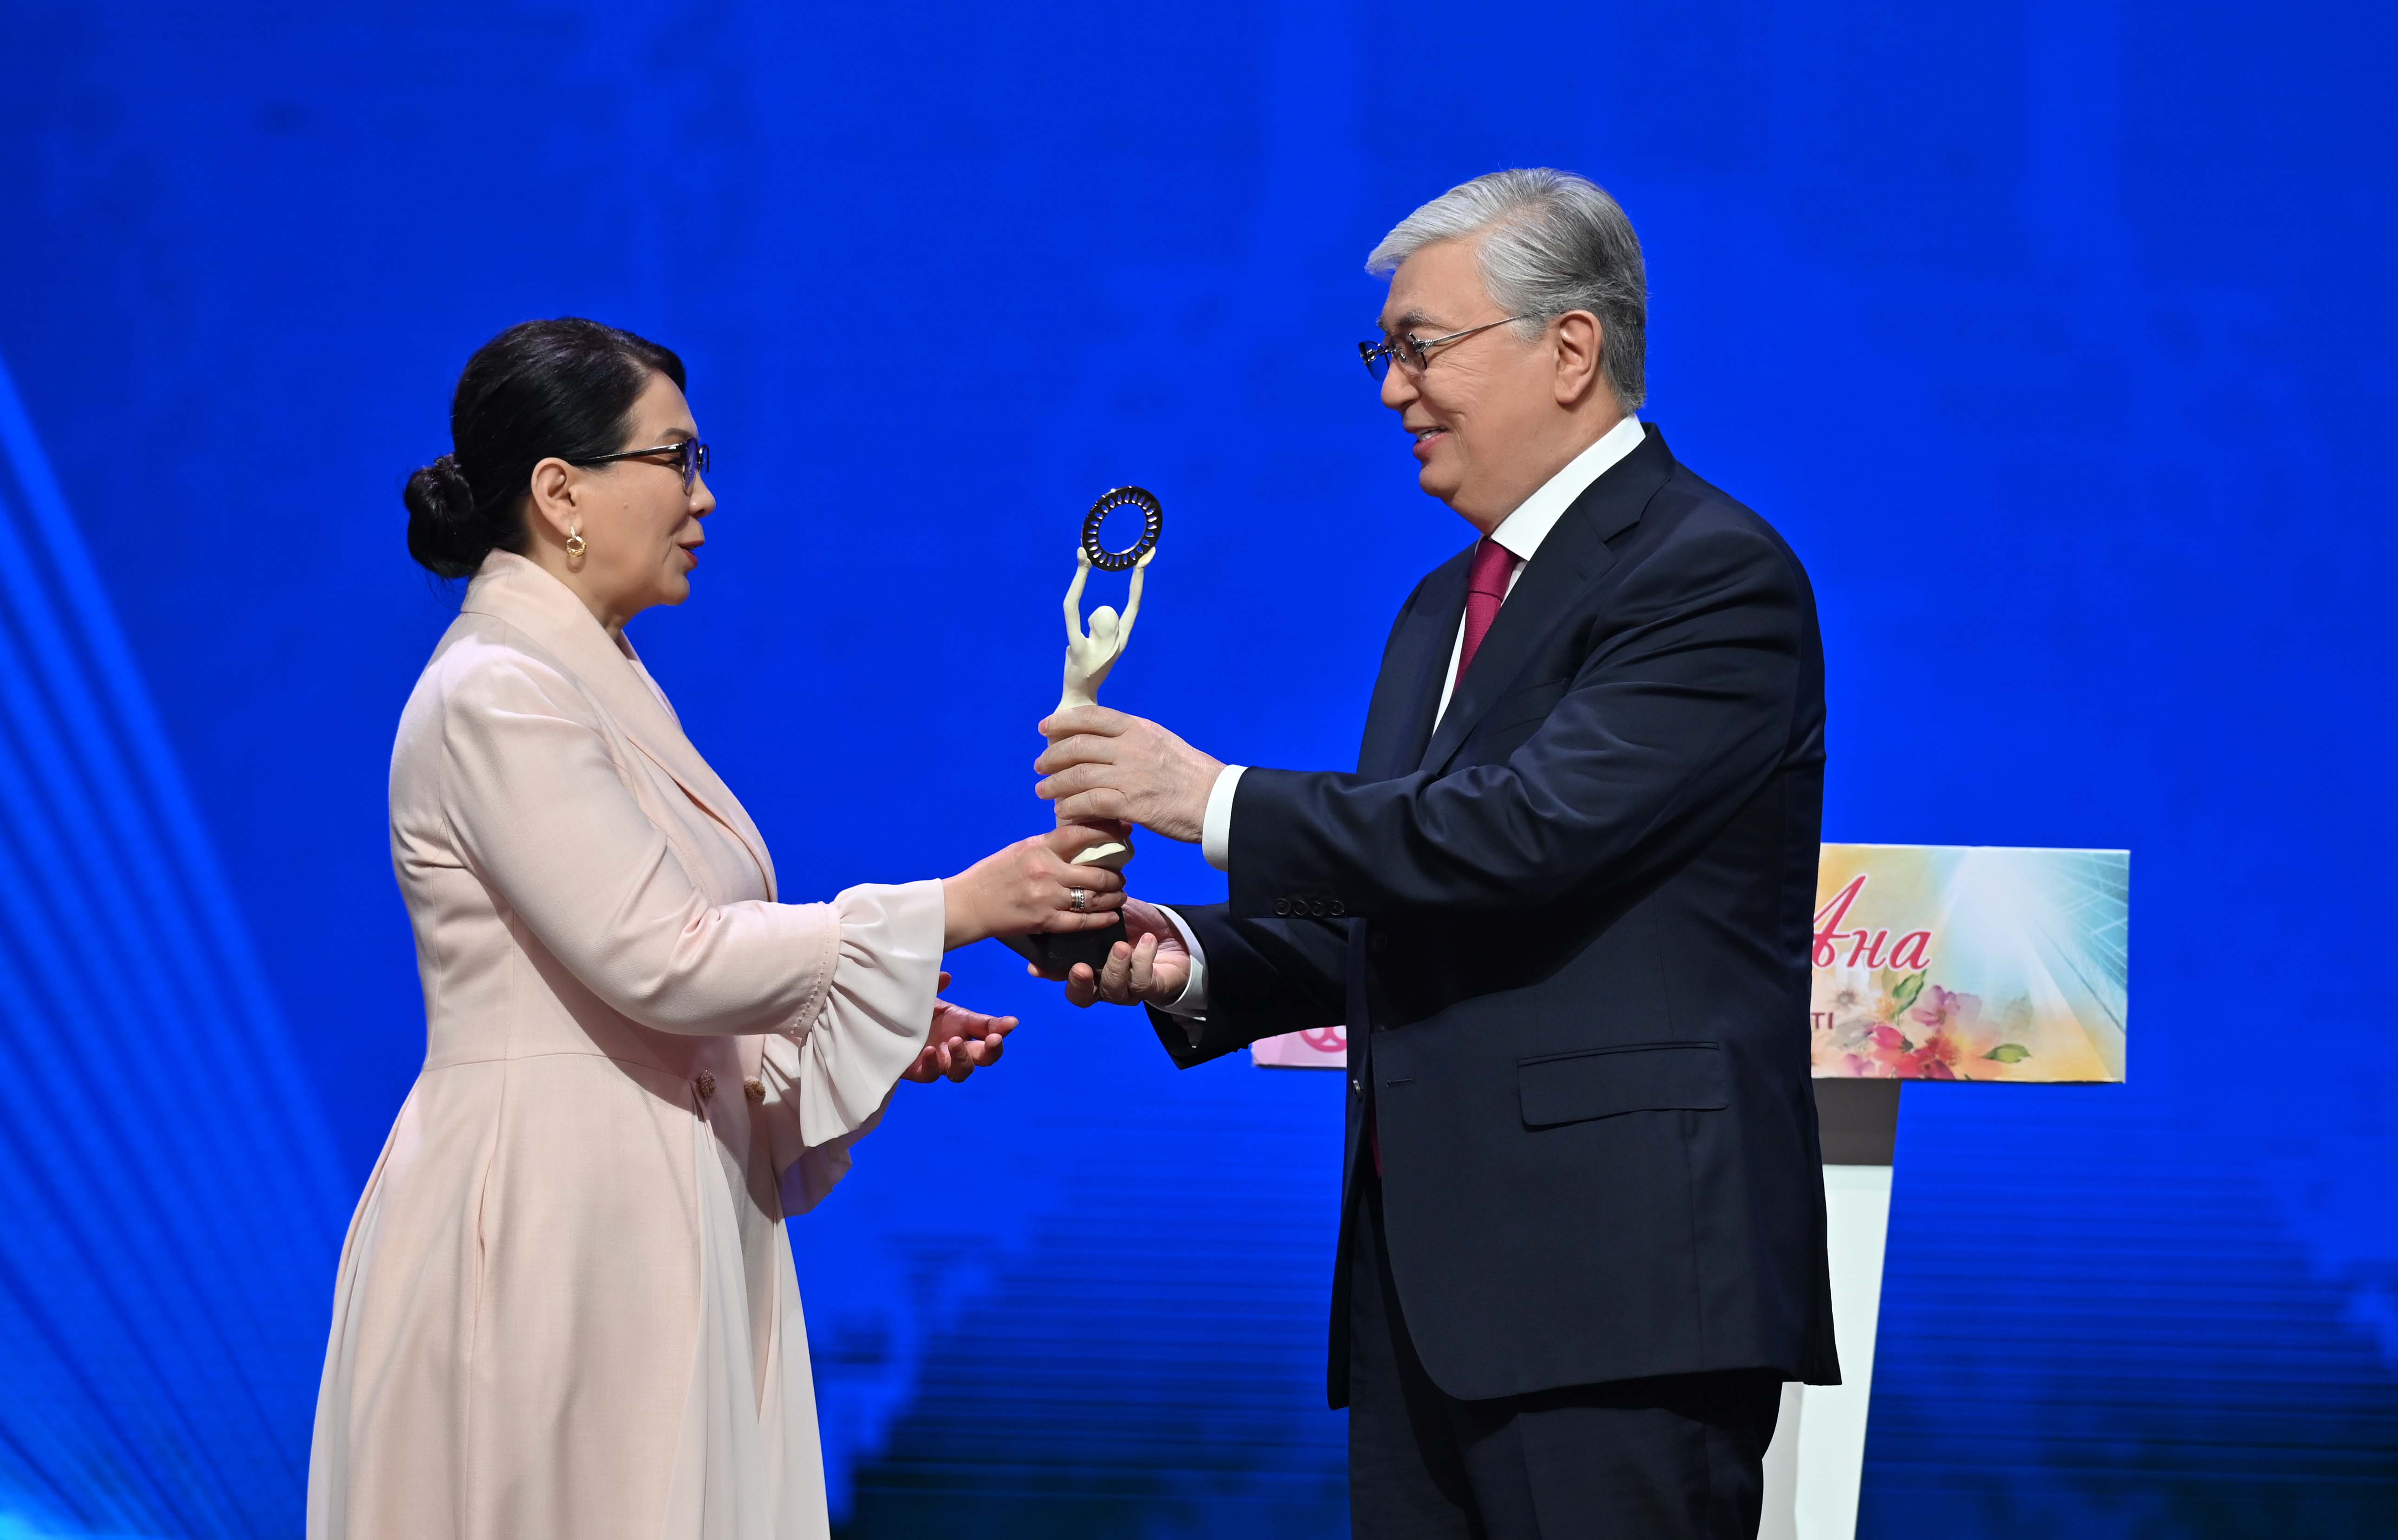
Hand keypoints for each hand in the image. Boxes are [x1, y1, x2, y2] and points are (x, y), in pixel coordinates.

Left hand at [902, 972, 1015, 1082]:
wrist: (886, 1024)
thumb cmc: (912, 1013)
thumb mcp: (928, 1000)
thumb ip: (937, 988)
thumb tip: (947, 977)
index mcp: (964, 1028)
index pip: (990, 1030)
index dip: (1002, 1028)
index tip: (1011, 1023)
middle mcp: (956, 1048)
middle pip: (984, 1057)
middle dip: (992, 1050)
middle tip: (992, 1039)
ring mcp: (940, 1062)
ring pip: (961, 1071)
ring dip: (963, 1058)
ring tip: (955, 1042)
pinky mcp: (919, 1071)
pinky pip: (930, 1075)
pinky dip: (933, 1065)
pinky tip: (929, 1051)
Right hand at [942, 835, 1124, 950]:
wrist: (968, 904)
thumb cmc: (993, 874)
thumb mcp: (1020, 849)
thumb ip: (1048, 846)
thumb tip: (1078, 839)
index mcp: (1040, 848)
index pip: (1082, 834)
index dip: (1109, 832)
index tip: (1126, 832)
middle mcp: (1047, 871)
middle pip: (1097, 872)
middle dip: (1116, 875)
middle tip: (1121, 876)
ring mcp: (1048, 898)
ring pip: (1094, 898)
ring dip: (1113, 897)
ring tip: (1119, 894)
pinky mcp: (1046, 921)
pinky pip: (1083, 921)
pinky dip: (1102, 919)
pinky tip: (1111, 915)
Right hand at [1023, 898, 1191, 1007]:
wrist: (1175, 933)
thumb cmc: (1135, 923)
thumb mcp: (1109, 912)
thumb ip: (1088, 910)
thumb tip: (1062, 899)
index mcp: (1086, 966)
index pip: (1060, 975)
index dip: (1048, 973)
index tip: (1036, 968)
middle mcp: (1101, 984)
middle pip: (1081, 996)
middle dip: (1079, 983)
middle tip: (1081, 968)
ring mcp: (1124, 990)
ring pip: (1112, 990)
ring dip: (1115, 968)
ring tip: (1121, 946)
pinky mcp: (1149, 990)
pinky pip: (1141, 982)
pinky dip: (1143, 960)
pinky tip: (1148, 941)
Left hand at [1033, 707, 1223, 843]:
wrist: (1215, 801)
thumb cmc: (1190, 774)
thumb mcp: (1161, 741)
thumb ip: (1131, 740)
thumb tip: (1102, 743)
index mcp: (1137, 728)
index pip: (1090, 717)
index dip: (1062, 721)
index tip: (1045, 728)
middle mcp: (1130, 747)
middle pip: (1077, 746)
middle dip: (1052, 756)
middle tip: (1040, 766)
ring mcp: (1130, 775)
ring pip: (1078, 775)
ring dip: (1054, 785)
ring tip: (1043, 791)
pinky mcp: (1131, 804)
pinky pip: (1089, 803)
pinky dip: (1070, 808)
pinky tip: (1062, 812)